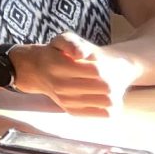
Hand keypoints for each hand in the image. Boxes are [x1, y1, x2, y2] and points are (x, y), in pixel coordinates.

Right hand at [11, 34, 141, 115]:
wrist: (40, 71)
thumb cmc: (59, 53)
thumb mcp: (64, 40)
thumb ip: (72, 43)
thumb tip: (80, 55)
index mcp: (57, 65)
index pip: (97, 70)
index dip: (106, 65)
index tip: (101, 62)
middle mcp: (60, 85)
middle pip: (106, 86)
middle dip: (113, 78)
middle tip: (108, 73)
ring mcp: (66, 101)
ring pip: (107, 101)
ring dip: (114, 93)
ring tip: (106, 85)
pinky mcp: (73, 111)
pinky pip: (104, 113)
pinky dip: (110, 106)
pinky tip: (103, 96)